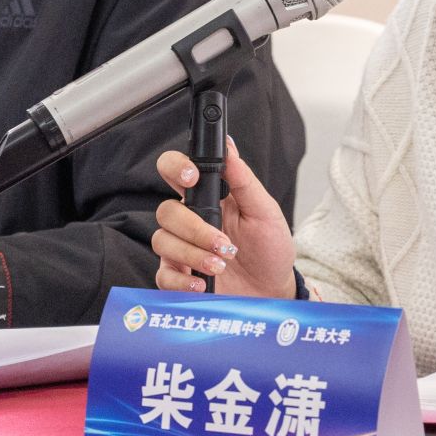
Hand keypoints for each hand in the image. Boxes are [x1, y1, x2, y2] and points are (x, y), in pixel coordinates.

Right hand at [151, 138, 296, 297]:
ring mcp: (182, 248)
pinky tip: (201, 284)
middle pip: (166, 211)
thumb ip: (244, 181)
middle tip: (223, 242)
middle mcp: (190, 220)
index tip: (192, 178)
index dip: (175, 167)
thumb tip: (229, 146)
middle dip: (194, 228)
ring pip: (162, 241)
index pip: (176, 170)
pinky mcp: (179, 277)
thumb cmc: (270, 247)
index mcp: (208, 197)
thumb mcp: (265, 211)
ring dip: (192, 254)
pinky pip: (162, 275)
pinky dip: (180, 280)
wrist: (273, 289)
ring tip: (220, 265)